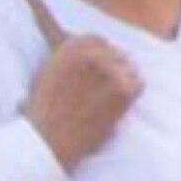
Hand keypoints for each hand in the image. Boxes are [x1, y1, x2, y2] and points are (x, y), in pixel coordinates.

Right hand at [23, 36, 141, 170]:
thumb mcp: (45, 75)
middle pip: (115, 53)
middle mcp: (91, 53)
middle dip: (112, 67)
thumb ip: (65, 59)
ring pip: (129, 68)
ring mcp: (109, 70)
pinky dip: (131, 93)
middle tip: (104, 88)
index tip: (99, 67)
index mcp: (69, 47)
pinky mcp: (123, 89)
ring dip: (122, 81)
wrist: (47, 141)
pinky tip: (116, 107)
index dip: (99, 55)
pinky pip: (138, 84)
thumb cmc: (42, 113)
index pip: (97, 40)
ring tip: (106, 101)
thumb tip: (82, 55)